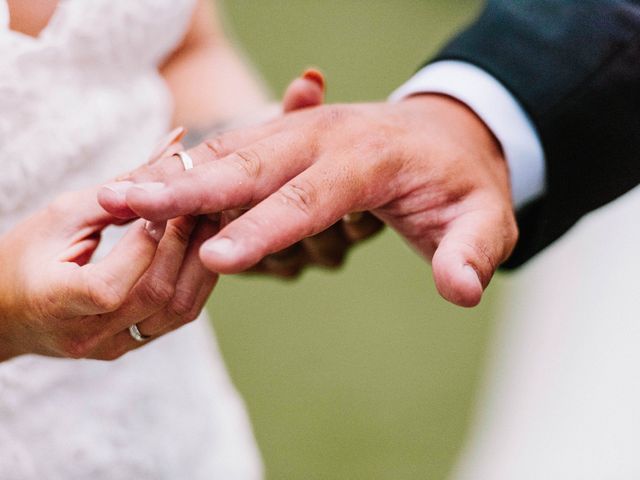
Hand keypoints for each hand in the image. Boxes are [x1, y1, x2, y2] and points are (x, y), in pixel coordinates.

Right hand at [0, 187, 216, 360]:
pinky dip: (195, 280)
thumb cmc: (26, 256)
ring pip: (177, 310)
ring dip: (200, 262)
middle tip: (202, 205)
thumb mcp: (61, 217)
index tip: (165, 205)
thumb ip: (115, 195)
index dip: (145, 244)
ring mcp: (114, 345)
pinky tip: (202, 248)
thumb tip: (170, 159)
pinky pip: (178, 316)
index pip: (111, 284)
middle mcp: (87, 335)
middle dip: (183, 245)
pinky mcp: (134, 343)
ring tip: (210, 223)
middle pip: (155, 296)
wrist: (8, 310)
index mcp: (54, 303)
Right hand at [99, 92, 516, 306]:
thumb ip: (474, 251)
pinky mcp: (286, 137)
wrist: (448, 131)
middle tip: (125, 206)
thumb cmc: (463, 180)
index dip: (264, 228)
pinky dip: (190, 169)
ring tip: (114, 194)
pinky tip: (149, 186)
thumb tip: (460, 291)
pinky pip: (232, 151)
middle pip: (250, 164)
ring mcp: (301, 132)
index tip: (216, 257)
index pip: (311, 196)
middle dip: (189, 191)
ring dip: (175, 175)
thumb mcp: (488, 217)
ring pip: (229, 152)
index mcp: (372, 157)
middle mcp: (326, 136)